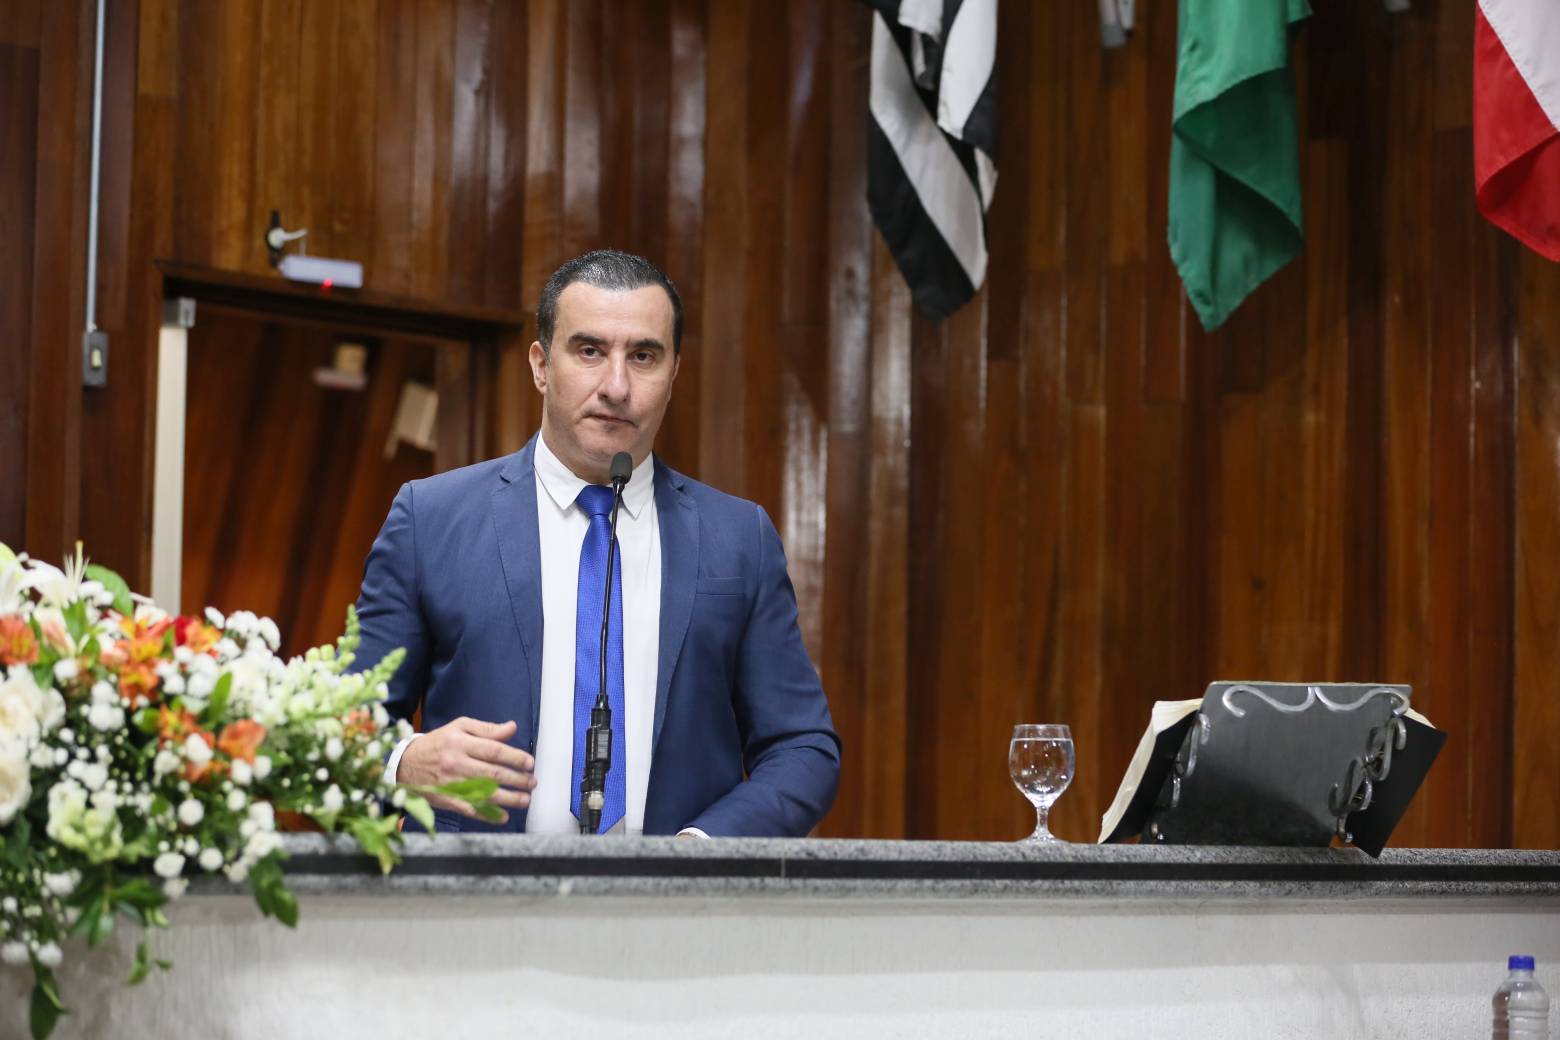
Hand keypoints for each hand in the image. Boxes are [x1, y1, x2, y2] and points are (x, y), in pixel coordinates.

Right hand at [397, 717, 536, 823]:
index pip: (494, 750)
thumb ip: (487, 729)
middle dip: (517, 780)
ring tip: (525, 800)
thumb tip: (512, 728)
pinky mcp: (446, 799)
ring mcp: (451, 784)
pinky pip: (469, 809)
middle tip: (532, 783)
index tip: (530, 763)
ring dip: (508, 799)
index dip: (515, 757)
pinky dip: (487, 815)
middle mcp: (456, 763)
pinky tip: (502, 816)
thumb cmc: (438, 743)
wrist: (406, 764)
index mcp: (460, 743)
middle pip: (492, 773)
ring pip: (484, 793)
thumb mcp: (459, 727)